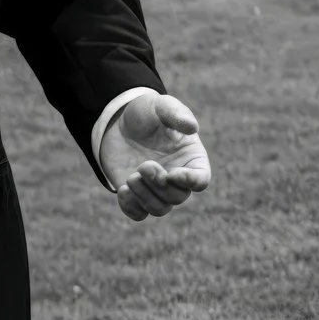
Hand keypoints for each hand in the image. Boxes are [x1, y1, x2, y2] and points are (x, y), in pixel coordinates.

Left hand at [99, 93, 212, 220]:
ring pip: (159, 209)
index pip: (201, 180)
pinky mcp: (136, 194)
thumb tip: (192, 127)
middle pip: (178, 197)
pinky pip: (138, 213)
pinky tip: (122, 189)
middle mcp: (177, 177)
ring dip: (144, 197)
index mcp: (191, 158)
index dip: (191, 182)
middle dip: (160, 185)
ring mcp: (156, 188)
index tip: (172, 173)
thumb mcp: (160, 106)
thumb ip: (176, 114)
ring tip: (131, 177)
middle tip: (144, 165)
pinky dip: (130, 207)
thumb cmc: (146, 112)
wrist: (117, 121)